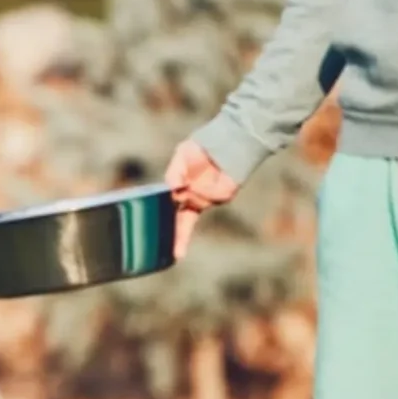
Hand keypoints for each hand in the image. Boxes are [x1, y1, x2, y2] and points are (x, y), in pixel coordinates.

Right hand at [164, 140, 238, 258]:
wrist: (225, 144)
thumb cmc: (201, 150)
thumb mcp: (181, 156)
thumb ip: (174, 172)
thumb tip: (172, 189)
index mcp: (183, 196)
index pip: (176, 219)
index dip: (175, 235)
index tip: (174, 255)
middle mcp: (195, 201)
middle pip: (183, 224)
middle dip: (180, 237)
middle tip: (176, 251)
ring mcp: (208, 200)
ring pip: (193, 202)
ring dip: (191, 193)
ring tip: (193, 179)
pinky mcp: (223, 196)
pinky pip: (207, 197)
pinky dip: (203, 189)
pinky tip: (203, 180)